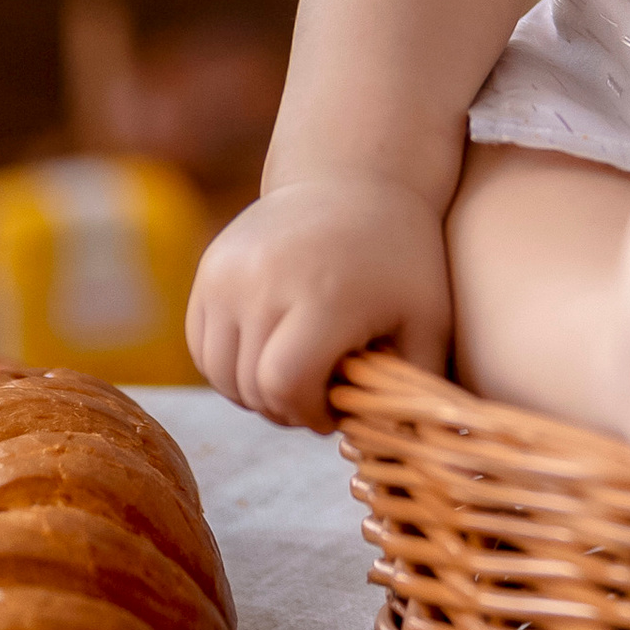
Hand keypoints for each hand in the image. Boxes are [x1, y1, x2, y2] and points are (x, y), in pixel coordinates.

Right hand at [187, 173, 453, 433]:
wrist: (353, 178)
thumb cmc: (402, 258)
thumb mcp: (426, 319)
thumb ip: (414, 386)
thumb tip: (407, 450)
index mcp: (321, 295)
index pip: (285, 386)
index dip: (309, 413)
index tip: (336, 409)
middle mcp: (265, 281)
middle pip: (252, 386)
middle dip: (285, 406)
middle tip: (319, 396)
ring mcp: (229, 273)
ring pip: (220, 372)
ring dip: (254, 390)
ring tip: (296, 376)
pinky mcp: (210, 270)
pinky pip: (202, 346)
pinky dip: (230, 365)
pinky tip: (270, 353)